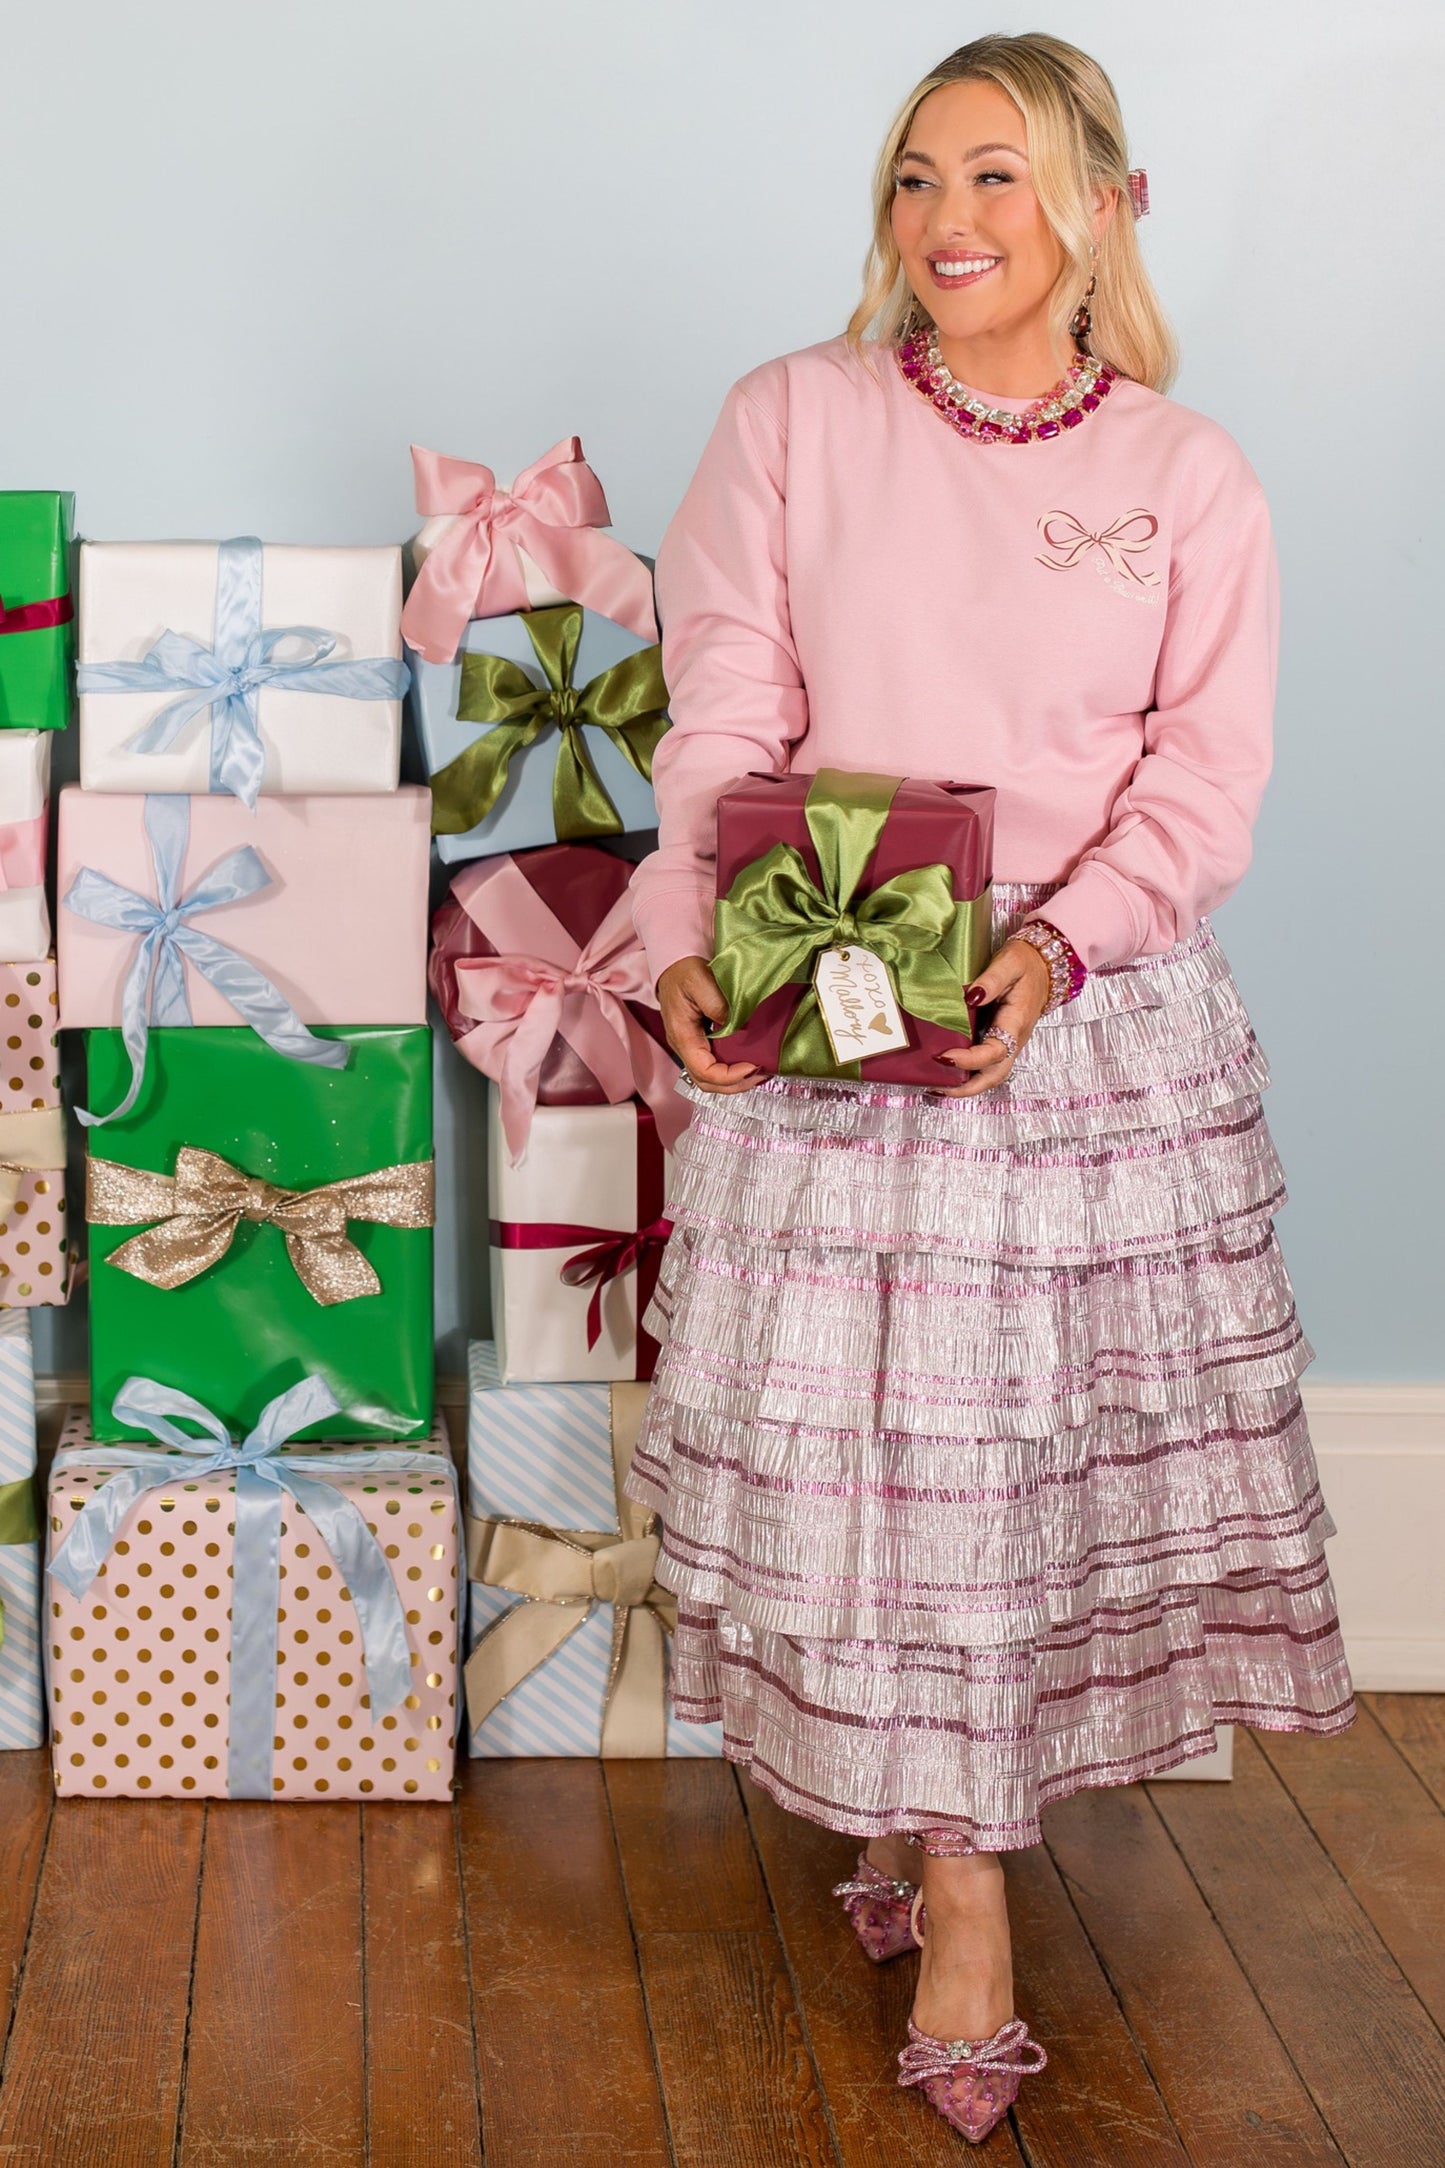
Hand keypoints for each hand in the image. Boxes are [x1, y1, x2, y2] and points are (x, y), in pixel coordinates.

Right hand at [657, 957, 764, 1093]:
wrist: (674, 964)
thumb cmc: (684, 971)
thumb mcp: (700, 981)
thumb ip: (718, 1005)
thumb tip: (737, 1026)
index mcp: (683, 1036)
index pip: (704, 1072)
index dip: (730, 1076)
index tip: (753, 1066)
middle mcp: (686, 1047)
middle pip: (707, 1083)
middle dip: (735, 1085)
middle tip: (761, 1074)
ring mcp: (692, 1047)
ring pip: (711, 1079)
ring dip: (735, 1081)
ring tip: (759, 1072)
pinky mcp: (700, 1043)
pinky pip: (714, 1066)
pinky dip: (732, 1070)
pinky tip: (749, 1062)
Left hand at [931, 938, 1051, 1097]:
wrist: (1043, 965)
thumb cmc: (1026, 963)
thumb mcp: (1011, 962)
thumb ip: (992, 979)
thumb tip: (971, 996)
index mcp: (1016, 1022)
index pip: (995, 1051)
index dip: (970, 1059)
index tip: (944, 1056)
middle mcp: (1013, 1039)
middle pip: (994, 1075)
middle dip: (967, 1087)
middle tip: (936, 1087)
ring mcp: (1007, 1042)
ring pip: (990, 1074)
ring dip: (965, 1085)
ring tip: (935, 1086)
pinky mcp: (999, 1040)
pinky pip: (985, 1064)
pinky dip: (967, 1074)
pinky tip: (945, 1073)